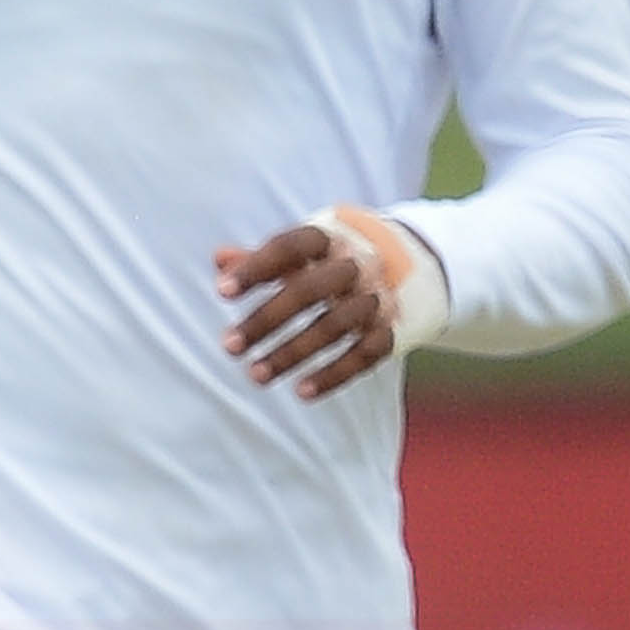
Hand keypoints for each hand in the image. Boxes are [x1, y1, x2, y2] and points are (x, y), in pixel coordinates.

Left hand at [213, 211, 421, 400]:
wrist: (410, 260)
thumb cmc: (333, 259)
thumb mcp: (302, 252)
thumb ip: (261, 258)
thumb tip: (219, 259)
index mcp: (330, 238)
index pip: (292, 245)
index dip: (257, 266)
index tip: (221, 292)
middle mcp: (357, 264)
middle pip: (311, 289)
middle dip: (268, 319)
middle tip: (228, 346)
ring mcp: (377, 296)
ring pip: (336, 325)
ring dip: (293, 353)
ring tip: (255, 375)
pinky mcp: (392, 327)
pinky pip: (366, 352)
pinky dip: (335, 374)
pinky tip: (302, 392)